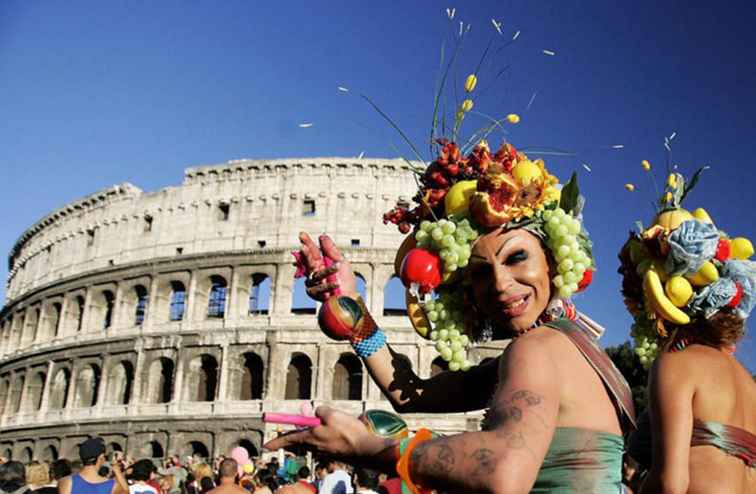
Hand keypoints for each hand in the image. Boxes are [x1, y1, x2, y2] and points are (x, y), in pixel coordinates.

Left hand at [263, 406, 391, 460]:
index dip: (275, 442)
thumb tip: (317, 412)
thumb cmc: (348, 432)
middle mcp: (314, 447)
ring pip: (311, 440)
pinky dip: (321, 433)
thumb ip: (320, 411)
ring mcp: (324, 450)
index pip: (288, 439)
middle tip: (293, 423)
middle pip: (298, 440)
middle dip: (294, 432)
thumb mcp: (332, 414)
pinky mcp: (333, 451)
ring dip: (310, 430)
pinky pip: (321, 441)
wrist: (365, 449)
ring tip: (319, 418)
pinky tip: (333, 427)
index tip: (265, 446)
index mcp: (310, 438)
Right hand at [298, 233, 357, 299]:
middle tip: (303, 247)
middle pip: (308, 261)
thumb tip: (322, 236)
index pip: (313, 251)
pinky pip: (319, 288)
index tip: (301, 234)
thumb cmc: (346, 281)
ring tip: (338, 267)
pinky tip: (337, 283)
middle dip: (306, 254)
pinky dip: (329, 285)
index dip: (307, 243)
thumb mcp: (341, 262)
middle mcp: (314, 272)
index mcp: (320, 263)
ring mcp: (313, 283)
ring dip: (327, 271)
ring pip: (316, 274)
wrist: (350, 299)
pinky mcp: (314, 293)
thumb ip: (331, 250)